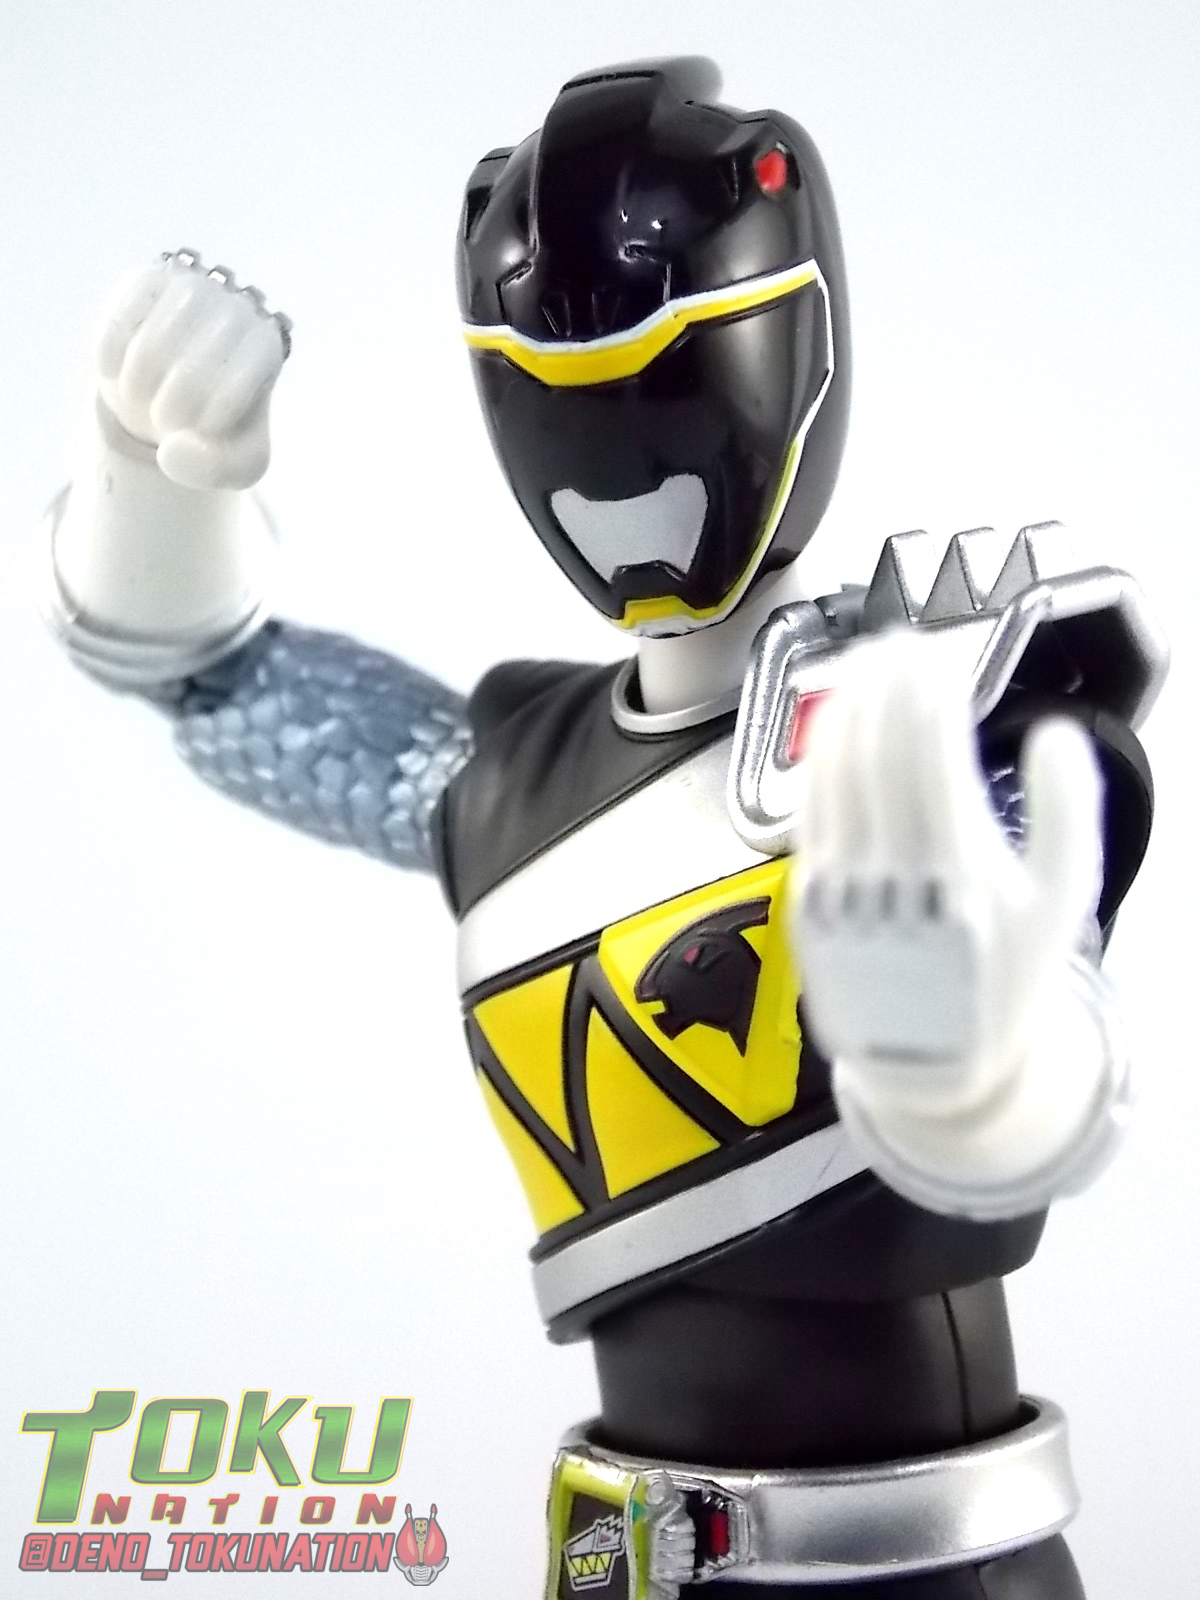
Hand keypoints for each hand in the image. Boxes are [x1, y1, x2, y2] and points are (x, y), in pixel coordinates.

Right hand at [96, 248, 290, 491]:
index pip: (230, 393)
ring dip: (136, 390)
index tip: (199, 428)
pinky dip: (110, 362)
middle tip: (164, 420)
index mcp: (265, 347)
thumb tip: (172, 452)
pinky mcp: (147, 279)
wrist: (181, 381)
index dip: (201, 426)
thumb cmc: (217, 421)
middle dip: (167, 414)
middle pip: (188, 375)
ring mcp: (191, 286)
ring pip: (149, 349)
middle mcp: (236, 306)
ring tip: (140, 398)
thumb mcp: (235, 460)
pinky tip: (114, 371)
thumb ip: (219, 469)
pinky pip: (118, 326)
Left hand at [789, 628, 1102, 1116]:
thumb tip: (1055, 734)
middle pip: (877, 752)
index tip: (936, 651)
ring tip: (867, 667)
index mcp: (961, 876)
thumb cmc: (1003, 977)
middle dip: (885, 685)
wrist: (932, 1065)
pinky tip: (835, 724)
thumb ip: (1069, 814)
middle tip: (898, 642)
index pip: (931, 752)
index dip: (926, 690)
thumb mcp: (1061, 906)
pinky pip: (809, 813)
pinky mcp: (807, 902)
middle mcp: (893, 879)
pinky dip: (818, 759)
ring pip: (834, 775)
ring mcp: (841, 891)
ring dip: (847, 709)